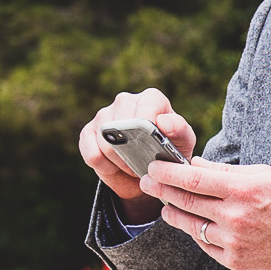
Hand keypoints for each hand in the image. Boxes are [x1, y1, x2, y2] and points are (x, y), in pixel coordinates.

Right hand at [78, 90, 197, 223]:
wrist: (149, 171)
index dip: (148, 127)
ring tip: (132, 167)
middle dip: (133, 151)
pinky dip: (103, 166)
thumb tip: (162, 121)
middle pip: (121, 122)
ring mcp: (104, 116)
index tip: (153, 147)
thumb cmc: (169, 152)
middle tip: (144, 164)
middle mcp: (125, 101)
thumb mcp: (183, 143)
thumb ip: (179, 129)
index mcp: (151, 98)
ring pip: (105, 140)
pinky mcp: (88, 133)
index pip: (146, 105)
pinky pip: (91, 153)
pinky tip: (114, 168)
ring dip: (120, 161)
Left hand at [141, 160, 270, 269]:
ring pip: (190, 225)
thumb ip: (225, 171)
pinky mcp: (234, 260)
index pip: (194, 179)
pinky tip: (190, 223)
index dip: (168, 173)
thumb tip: (194, 164)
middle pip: (186, 201)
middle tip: (147, 182)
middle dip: (162, 189)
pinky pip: (204, 244)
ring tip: (164, 204)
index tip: (154, 167)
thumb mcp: (262, 175)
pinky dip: (194, 232)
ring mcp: (233, 240)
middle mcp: (235, 216)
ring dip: (172, 213)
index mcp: (242, 189)